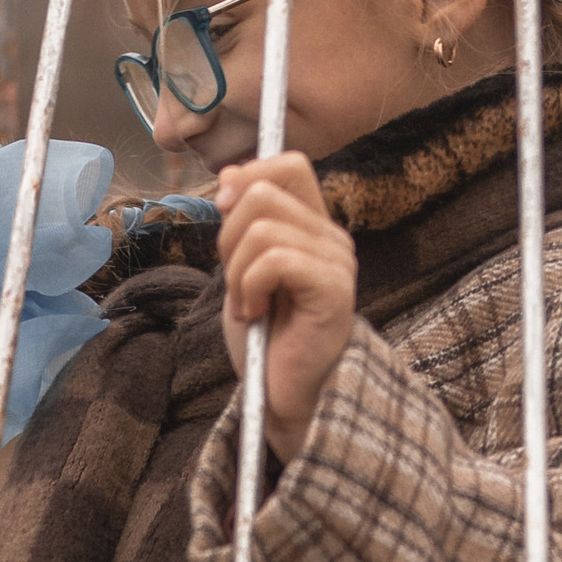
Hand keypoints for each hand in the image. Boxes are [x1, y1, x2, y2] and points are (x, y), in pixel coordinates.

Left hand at [214, 152, 359, 461]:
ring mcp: (337, 262)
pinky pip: (274, 260)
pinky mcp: (333, 289)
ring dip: (237, 271)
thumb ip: (240, 224)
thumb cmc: (265, 340)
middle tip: (235, 282)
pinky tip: (256, 315)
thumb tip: (229, 176)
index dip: (248, 177)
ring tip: (248, 305)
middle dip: (229, 237)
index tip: (224, 215)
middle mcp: (331, 237)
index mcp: (312, 228)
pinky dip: (249, 288)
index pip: (289, 165)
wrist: (283, 396)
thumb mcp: (241, 271)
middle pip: (264, 191)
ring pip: (262, 228)